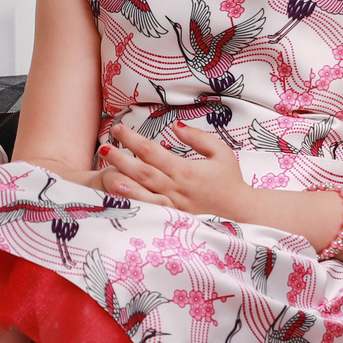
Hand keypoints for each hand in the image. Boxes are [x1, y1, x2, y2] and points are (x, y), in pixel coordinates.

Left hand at [98, 123, 250, 218]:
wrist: (240, 211)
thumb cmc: (229, 179)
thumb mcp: (221, 152)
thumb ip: (198, 138)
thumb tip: (176, 126)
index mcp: (186, 171)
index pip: (152, 152)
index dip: (133, 140)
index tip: (118, 129)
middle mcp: (176, 188)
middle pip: (142, 172)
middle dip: (120, 158)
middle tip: (103, 147)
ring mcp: (172, 205)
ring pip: (143, 194)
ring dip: (122, 183)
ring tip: (103, 174)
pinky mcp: (171, 217)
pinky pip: (149, 210)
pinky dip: (134, 205)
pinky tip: (118, 198)